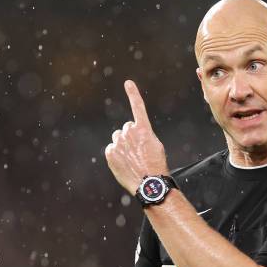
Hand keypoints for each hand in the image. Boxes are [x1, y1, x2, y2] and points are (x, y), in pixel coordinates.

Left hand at [105, 80, 168, 195]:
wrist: (149, 183)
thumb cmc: (156, 166)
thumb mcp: (156, 146)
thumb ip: (144, 135)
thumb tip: (134, 134)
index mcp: (143, 129)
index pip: (138, 108)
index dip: (133, 94)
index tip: (128, 83)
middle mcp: (129, 132)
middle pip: (126, 129)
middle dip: (130, 137)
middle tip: (139, 152)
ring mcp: (118, 142)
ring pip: (118, 138)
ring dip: (123, 145)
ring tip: (132, 160)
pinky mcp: (110, 153)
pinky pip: (111, 149)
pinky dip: (116, 155)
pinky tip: (125, 164)